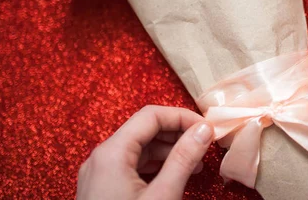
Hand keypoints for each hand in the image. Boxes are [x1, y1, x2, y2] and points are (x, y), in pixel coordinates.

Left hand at [77, 106, 212, 199]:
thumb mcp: (162, 196)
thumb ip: (184, 159)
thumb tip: (204, 129)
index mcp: (111, 152)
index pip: (151, 115)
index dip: (182, 117)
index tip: (208, 130)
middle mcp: (101, 157)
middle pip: (144, 129)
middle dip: (177, 133)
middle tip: (205, 145)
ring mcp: (98, 173)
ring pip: (138, 148)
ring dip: (169, 150)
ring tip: (196, 164)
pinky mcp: (102, 188)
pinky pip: (131, 165)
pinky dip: (156, 165)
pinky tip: (175, 176)